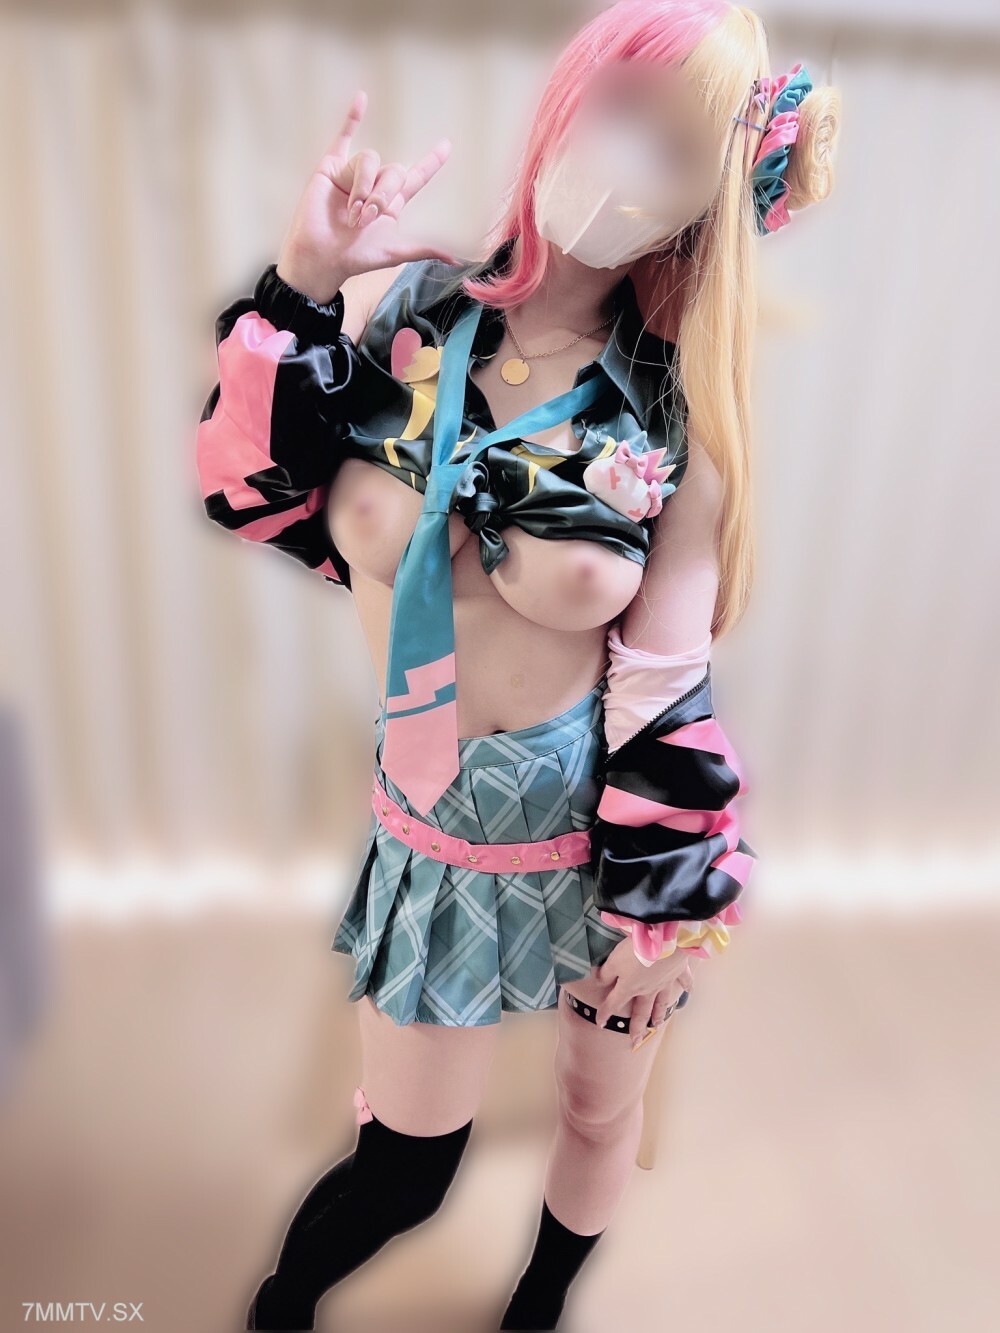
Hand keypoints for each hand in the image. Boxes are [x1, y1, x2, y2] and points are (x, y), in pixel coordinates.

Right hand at [276, 88, 466, 302]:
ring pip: (370, 160)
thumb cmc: (355, 257)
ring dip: (363, 187)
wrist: (322, 256)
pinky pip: (344, 137)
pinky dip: (352, 118)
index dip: (431, 163)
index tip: (446, 146)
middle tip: (366, 219)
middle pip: (393, 171)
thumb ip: (424, 249)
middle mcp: (375, 186)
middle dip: (382, 195)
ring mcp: (354, 175)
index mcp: (392, 204)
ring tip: (351, 212)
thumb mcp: (395, 253)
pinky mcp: (332, 168)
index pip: (416, 177)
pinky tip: (361, 99)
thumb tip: (455, 261)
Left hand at [593, 937, 695, 1048]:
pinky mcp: (678, 971)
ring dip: (658, 1015)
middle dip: (637, 1027)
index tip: (600, 1023)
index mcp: (629, 987)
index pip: (614, 1003)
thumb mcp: (613, 960)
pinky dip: (687, 986)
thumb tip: (598, 982)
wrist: (665, 941)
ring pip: (661, 1003)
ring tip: (656, 1025)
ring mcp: (664, 982)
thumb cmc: (636, 951)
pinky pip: (684, 981)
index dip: (605, 1013)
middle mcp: (648, 990)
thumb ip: (605, 974)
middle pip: (641, 1011)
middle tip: (635, 1041)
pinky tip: (689, 991)